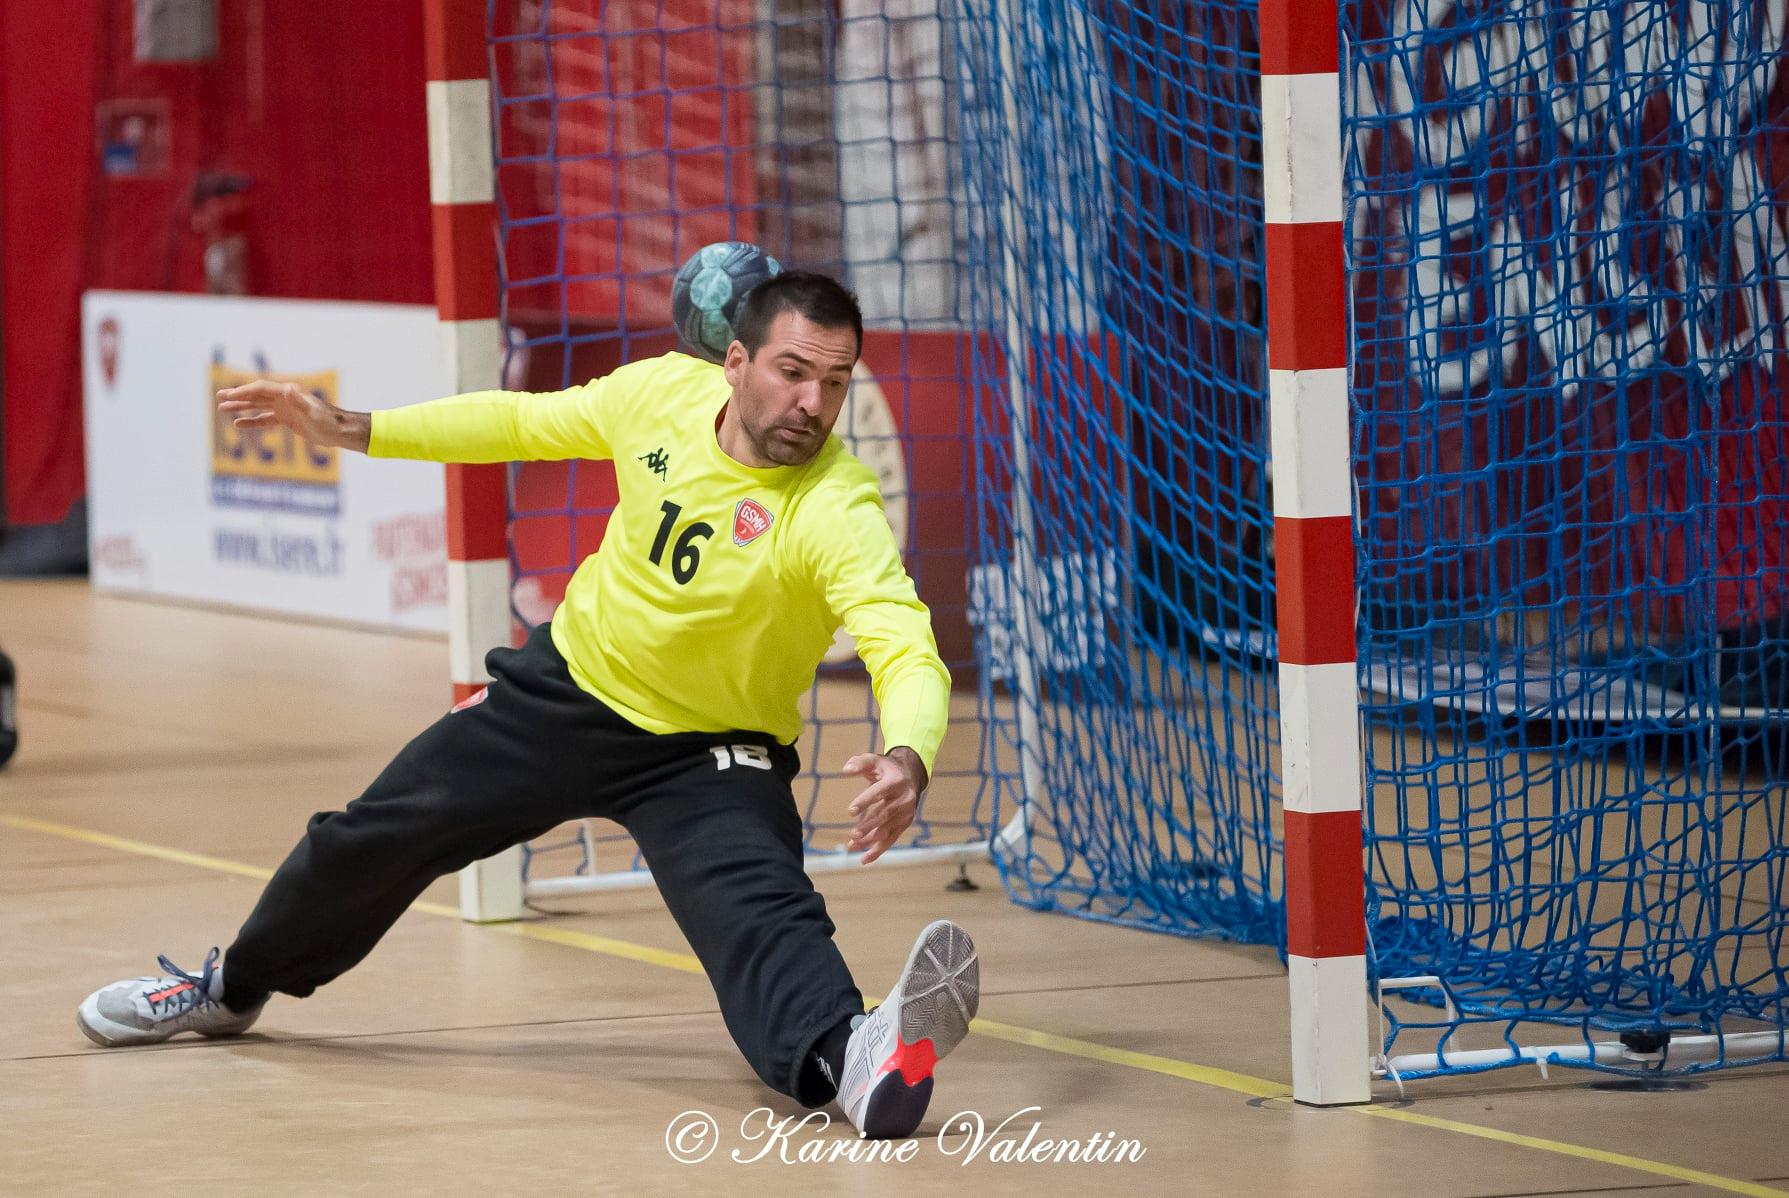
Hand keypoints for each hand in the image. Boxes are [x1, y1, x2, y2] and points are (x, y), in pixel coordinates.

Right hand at [216, 379, 369, 451]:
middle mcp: (284, 398)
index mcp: (288, 393)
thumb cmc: (328, 422)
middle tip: (219, 396)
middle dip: (238, 395)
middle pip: (256, 394)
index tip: (229, 396)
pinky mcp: (287, 420)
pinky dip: (252, 421)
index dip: (244, 391)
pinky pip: (265, 420)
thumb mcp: (313, 413)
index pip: (261, 389)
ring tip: (222, 408)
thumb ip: (299, 401)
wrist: (339, 431)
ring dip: (241, 407)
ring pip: (257, 406)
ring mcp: (285, 409)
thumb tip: (288, 388)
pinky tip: (238, 424)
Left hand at [843, 747, 927, 864]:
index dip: (865, 801)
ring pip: (887, 829)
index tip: (850, 811)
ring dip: (870, 840)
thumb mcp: (874, 760)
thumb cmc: (886, 769)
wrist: (910, 776)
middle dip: (869, 825)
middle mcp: (905, 798)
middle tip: (853, 834)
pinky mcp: (905, 823)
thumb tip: (846, 770)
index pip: (879, 792)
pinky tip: (864, 859)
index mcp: (896, 780)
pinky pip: (891, 839)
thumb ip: (859, 763)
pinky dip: (878, 850)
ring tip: (852, 846)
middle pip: (885, 814)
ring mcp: (906, 812)